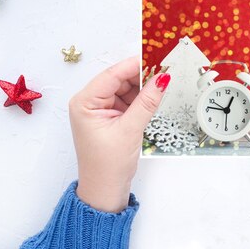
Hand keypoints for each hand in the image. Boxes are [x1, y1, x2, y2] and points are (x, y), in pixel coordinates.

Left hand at [68, 57, 169, 211]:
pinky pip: (129, 100)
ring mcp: (101, 109)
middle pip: (119, 79)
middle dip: (141, 76)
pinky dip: (142, 98)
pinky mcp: (111, 117)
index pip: (112, 75)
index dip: (134, 65)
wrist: (104, 191)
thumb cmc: (107, 165)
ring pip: (126, 88)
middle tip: (165, 71)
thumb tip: (162, 79)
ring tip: (163, 83)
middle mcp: (90, 102)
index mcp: (85, 102)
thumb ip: (147, 102)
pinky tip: (155, 96)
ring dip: (143, 87)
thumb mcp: (130, 130)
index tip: (156, 58)